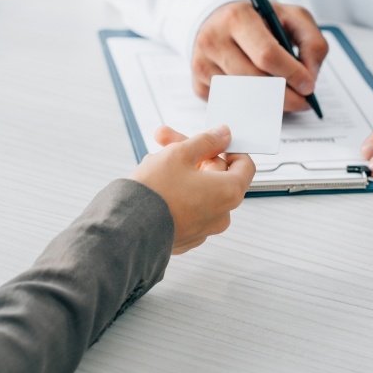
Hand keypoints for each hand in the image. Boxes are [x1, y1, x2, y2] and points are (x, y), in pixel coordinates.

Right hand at [129, 125, 255, 253]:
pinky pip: (186, 208)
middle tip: (164, 139)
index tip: (210, 140)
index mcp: (229, 192)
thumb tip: (224, 134)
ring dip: (178, 172)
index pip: (244, 165)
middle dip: (191, 154)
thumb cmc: (155, 192)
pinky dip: (174, 194)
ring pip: (197, 190)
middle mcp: (221, 214)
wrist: (127, 229)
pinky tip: (152, 184)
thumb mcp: (180, 153)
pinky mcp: (185, 237)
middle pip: (215, 175)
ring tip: (151, 162)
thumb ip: (206, 141)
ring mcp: (203, 229)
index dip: (227, 147)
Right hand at [191, 0, 328, 110]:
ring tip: (282, 96)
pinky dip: (247, 103)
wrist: (216, 19)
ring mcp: (201, 64)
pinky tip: (256, 93)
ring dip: (267, 102)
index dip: (291, 74)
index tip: (308, 86)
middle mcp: (213, 40)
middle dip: (284, 96)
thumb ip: (311, 42)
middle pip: (254, 80)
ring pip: (242, 96)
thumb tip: (309, 78)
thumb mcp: (291, 17)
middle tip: (301, 101)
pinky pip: (229, 103)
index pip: (267, 54)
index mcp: (237, 17)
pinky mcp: (197, 84)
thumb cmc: (256, 19)